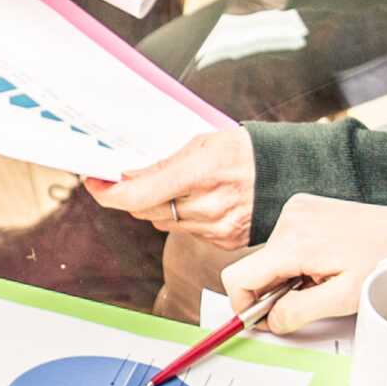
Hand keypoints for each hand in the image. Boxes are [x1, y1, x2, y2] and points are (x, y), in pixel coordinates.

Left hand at [88, 129, 258, 247]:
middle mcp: (208, 205)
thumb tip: (127, 175)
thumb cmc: (249, 152)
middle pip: (145, 210)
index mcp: (201, 172)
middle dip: (132, 196)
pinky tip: (197, 201)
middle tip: (125, 180)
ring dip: (158, 207)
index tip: (95, 183)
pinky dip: (182, 217)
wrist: (291, 175)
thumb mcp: (203, 143)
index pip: (137, 194)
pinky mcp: (222, 241)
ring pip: (163, 223)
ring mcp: (216, 227)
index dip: (108, 192)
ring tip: (176, 186)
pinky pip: (185, 232)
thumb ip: (163, 164)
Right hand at [222, 193, 386, 331]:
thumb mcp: (343, 299)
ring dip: (287, 273)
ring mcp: (294, 209)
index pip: (239, 276)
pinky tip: (322, 260)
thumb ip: (299, 312)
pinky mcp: (301, 206)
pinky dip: (295, 257)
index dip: (243, 303)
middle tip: (306, 297)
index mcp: (295, 243)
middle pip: (255, 267)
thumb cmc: (384, 261)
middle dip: (274, 289)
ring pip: (269, 256)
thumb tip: (271, 321)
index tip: (260, 316)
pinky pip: (282, 240)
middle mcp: (290, 219)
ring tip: (321, 275)